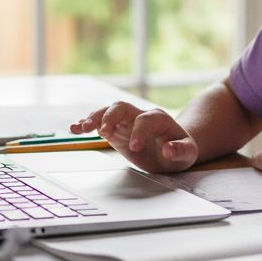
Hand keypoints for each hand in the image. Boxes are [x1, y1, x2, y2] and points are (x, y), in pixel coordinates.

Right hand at [70, 102, 197, 172]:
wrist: (172, 148)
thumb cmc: (180, 150)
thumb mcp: (187, 154)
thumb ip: (181, 151)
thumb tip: (168, 149)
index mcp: (159, 119)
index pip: (146, 119)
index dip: (139, 132)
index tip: (134, 148)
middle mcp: (140, 115)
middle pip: (122, 107)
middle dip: (111, 117)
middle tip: (103, 134)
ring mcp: (126, 121)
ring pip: (107, 111)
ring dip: (94, 118)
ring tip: (81, 128)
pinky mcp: (116, 130)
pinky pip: (99, 122)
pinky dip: (86, 124)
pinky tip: (74, 129)